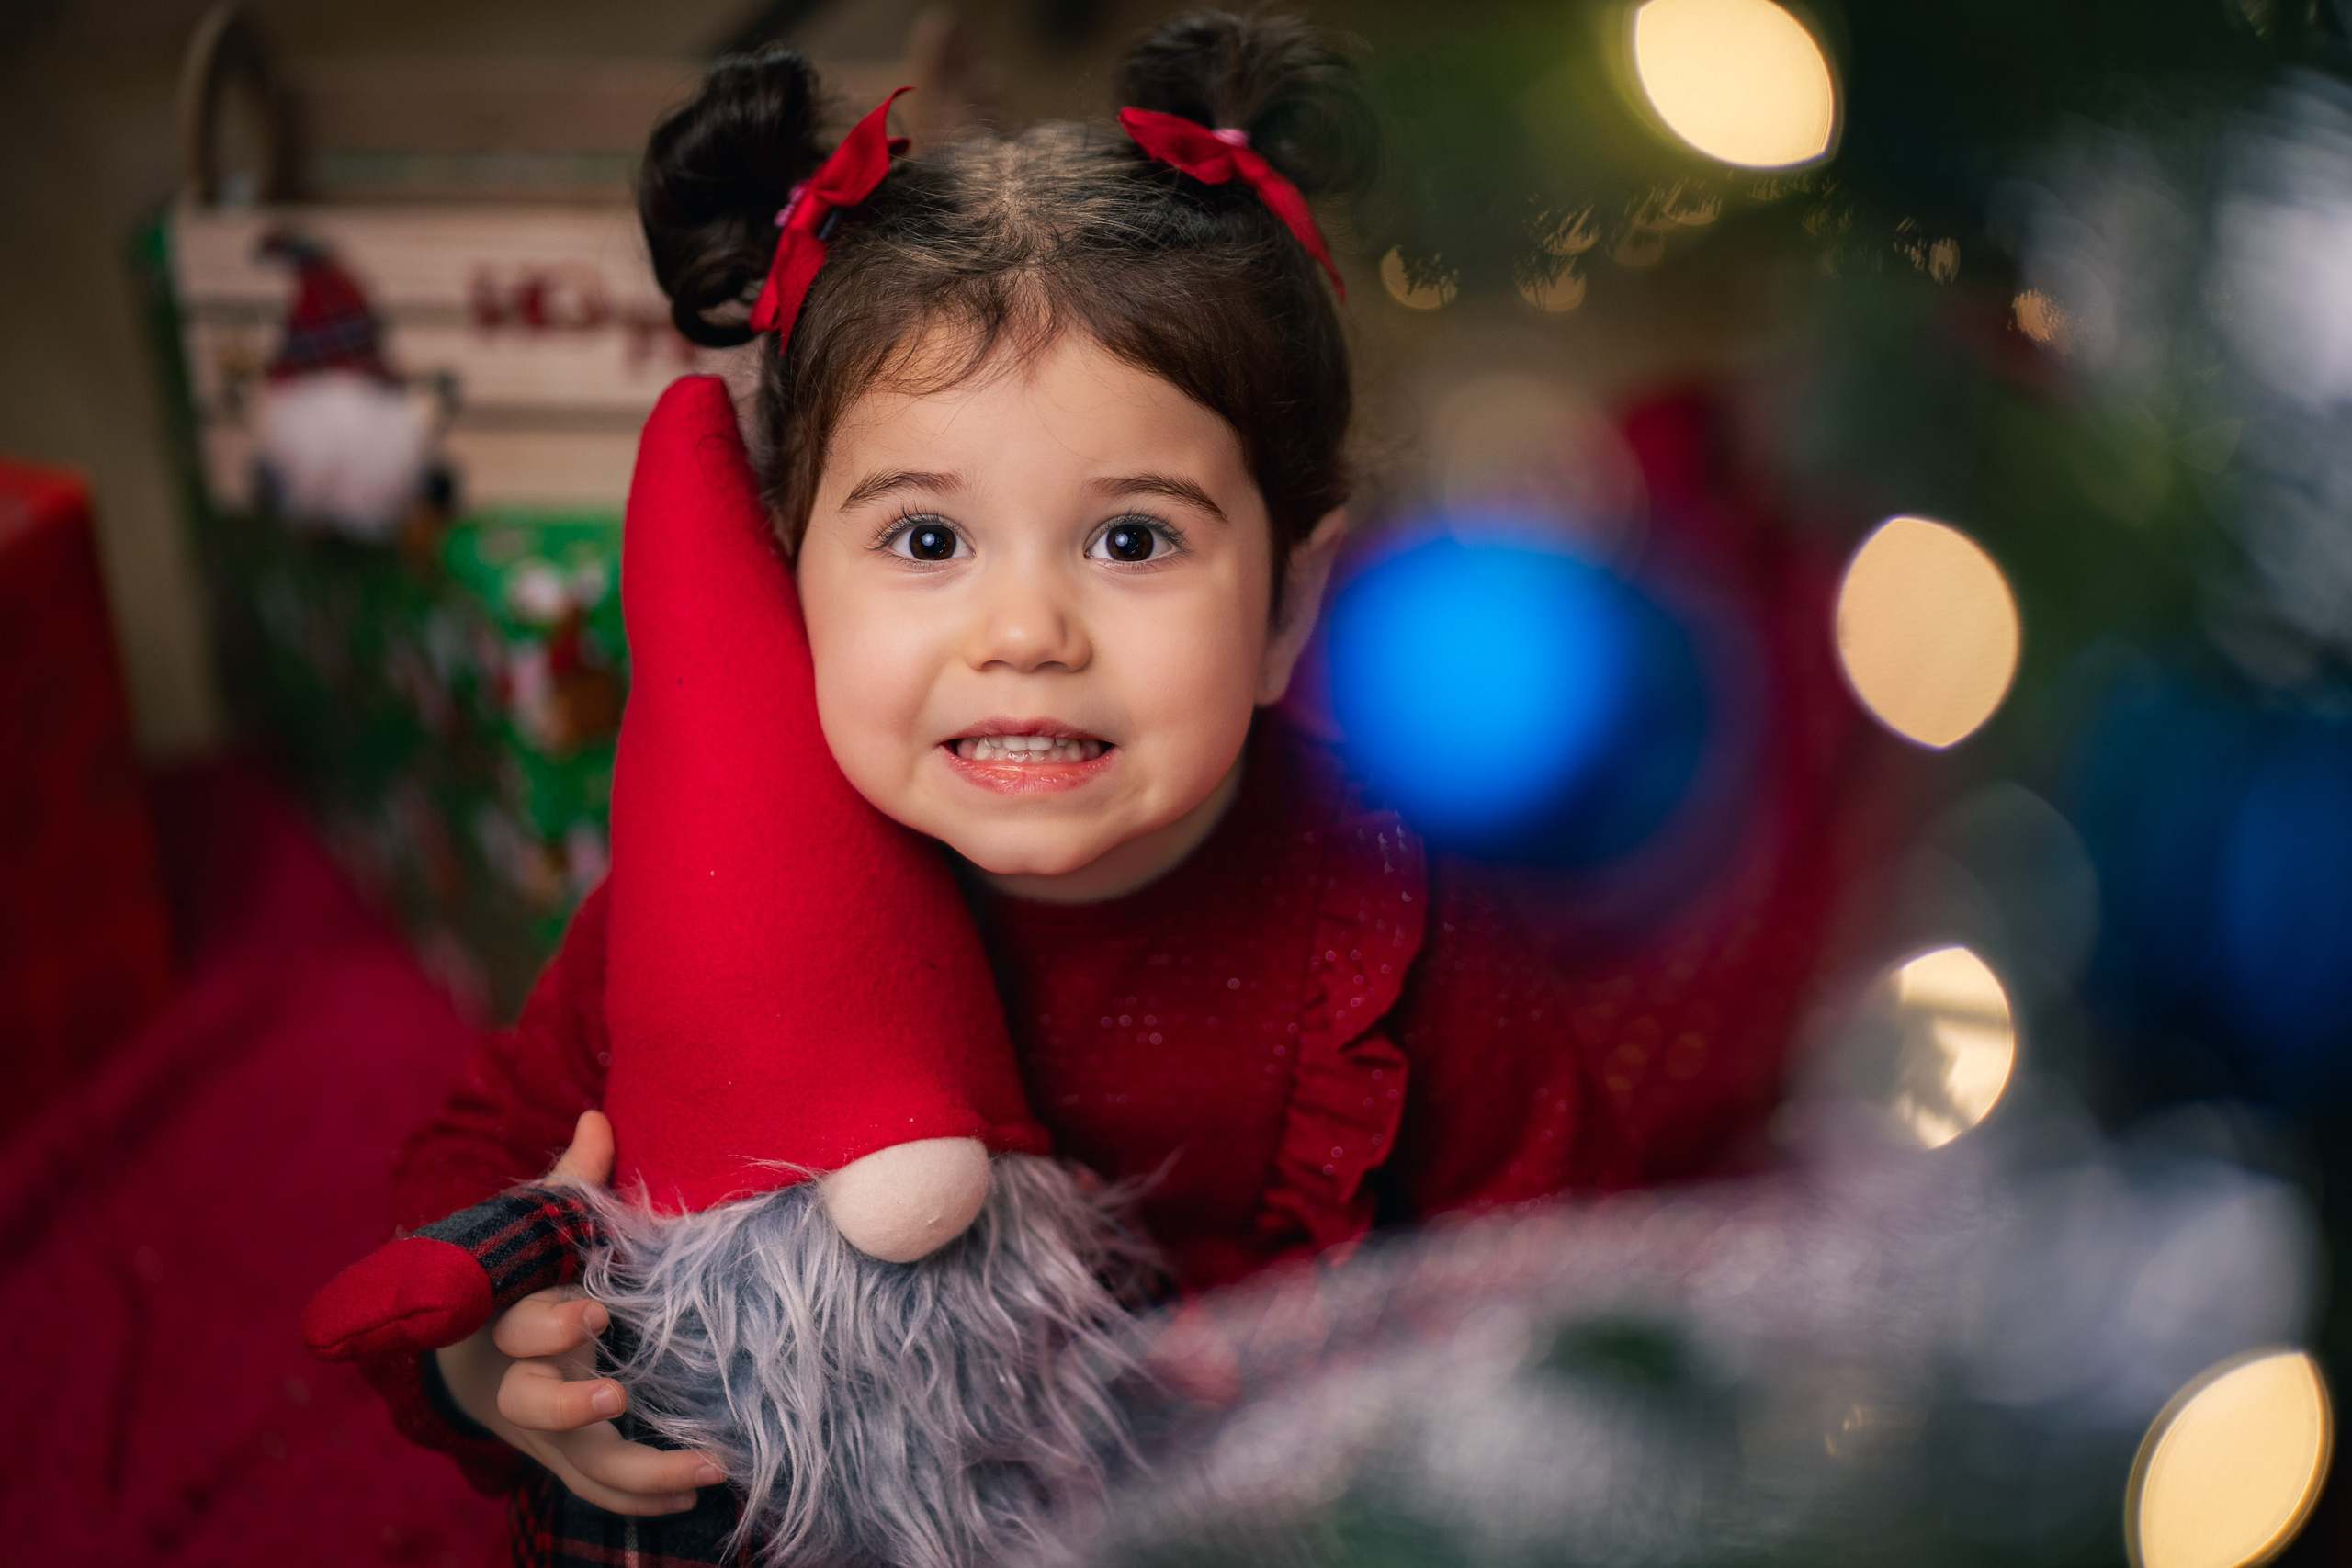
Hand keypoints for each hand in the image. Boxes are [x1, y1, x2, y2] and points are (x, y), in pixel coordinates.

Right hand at [433, 1110, 724, 1514]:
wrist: (473, 1352)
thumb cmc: (527, 1272)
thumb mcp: (545, 1224)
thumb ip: (572, 1182)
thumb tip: (600, 1116)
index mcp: (516, 1320)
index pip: (520, 1328)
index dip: (550, 1324)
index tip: (596, 1312)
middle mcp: (525, 1380)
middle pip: (531, 1403)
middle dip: (569, 1401)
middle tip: (616, 1396)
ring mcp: (547, 1428)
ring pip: (580, 1463)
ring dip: (640, 1472)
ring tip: (707, 1467)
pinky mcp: (571, 1457)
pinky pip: (603, 1488)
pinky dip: (647, 1497)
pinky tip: (700, 1493)